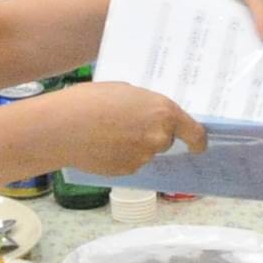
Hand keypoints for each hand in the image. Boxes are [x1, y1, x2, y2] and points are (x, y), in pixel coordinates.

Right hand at [44, 82, 207, 177]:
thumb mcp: (125, 91)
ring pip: (146, 153)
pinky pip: (131, 163)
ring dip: (135, 146)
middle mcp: (159, 137)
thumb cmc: (90, 100)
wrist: (63, 127)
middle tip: (129, 125)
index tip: (198, 145)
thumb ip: (145, 105)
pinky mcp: (128, 171)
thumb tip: (150, 115)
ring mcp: (144, 156)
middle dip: (153, 135)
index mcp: (164, 112)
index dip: (197, 140)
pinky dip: (121, 157)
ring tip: (108, 133)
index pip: (195, 132)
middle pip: (166, 140)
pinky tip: (102, 146)